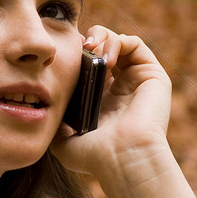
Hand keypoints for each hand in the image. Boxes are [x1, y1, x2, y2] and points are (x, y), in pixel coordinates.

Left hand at [49, 24, 171, 175]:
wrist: (122, 159)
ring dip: (103, 38)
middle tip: (80, 47)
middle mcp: (121, 87)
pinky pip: (136, 44)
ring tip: (92, 49)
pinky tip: (107, 58)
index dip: (77, 53)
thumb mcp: (64, 141)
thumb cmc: (95, 155)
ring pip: (120, 42)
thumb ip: (55, 125)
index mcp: (102, 98)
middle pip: (104, 47)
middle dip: (90, 40)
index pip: (89, 63)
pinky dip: (119, 42)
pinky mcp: (152, 75)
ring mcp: (138, 80)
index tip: (65, 54)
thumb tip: (43, 113)